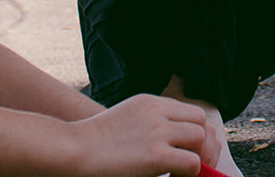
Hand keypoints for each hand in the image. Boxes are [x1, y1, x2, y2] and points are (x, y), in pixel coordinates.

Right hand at [67, 94, 208, 175]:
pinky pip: (192, 163)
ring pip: (201, 139)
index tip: (190, 152)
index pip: (191, 112)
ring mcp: (157, 132)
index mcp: (150, 103)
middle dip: (203, 145)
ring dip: (197, 159)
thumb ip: (148, 126)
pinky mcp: (155, 155)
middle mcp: (157, 112)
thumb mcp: (125, 122)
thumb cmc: (91, 143)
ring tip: (180, 173)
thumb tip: (171, 147)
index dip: (197, 134)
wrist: (71, 149)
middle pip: (201, 122)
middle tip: (193, 166)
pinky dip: (189, 174)